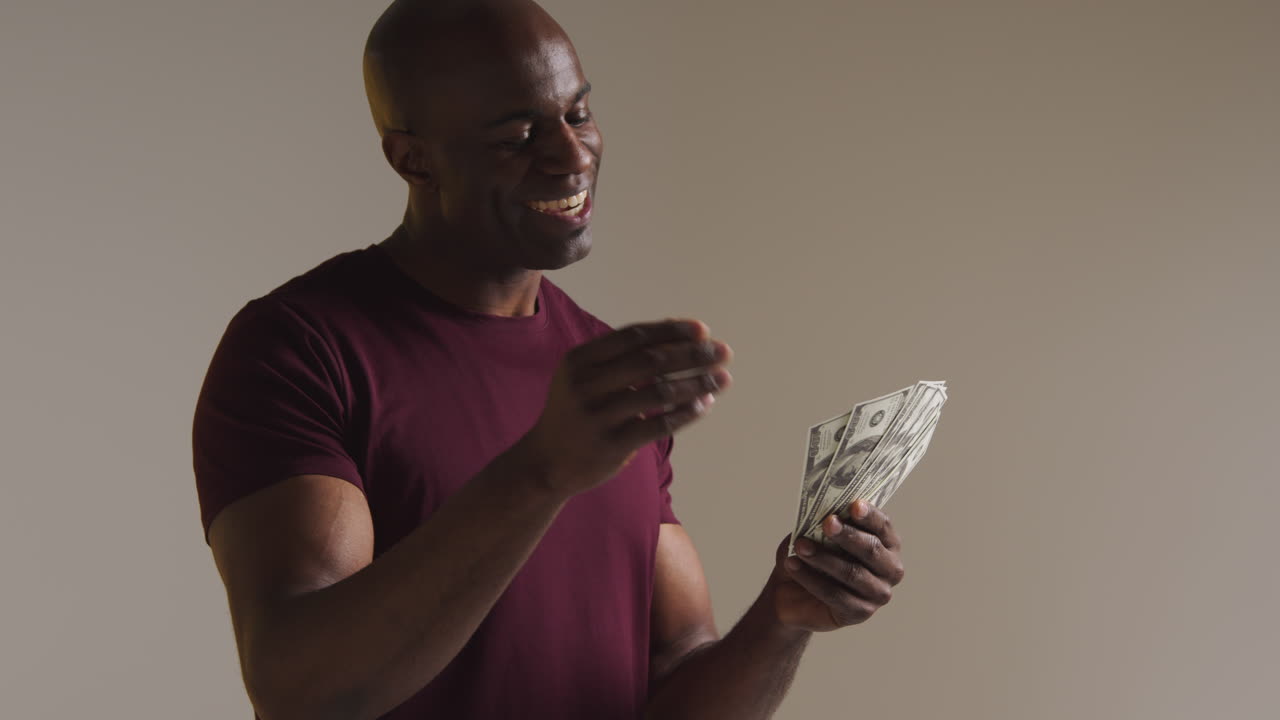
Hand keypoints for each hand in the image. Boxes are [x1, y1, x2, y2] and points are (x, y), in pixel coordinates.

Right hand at [518, 319, 732, 498]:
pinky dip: (686, 412)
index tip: (703, 330)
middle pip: (650, 361)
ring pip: (659, 392)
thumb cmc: (577, 412)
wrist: (545, 463)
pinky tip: (706, 403)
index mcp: (579, 360)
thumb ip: (625, 357)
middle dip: (692, 354)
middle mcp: (584, 384)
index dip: (671, 331)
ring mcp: (596, 416)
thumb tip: (681, 333)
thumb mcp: (586, 377)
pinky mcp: (610, 445)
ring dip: (697, 383)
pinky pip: (658, 424)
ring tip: (723, 378)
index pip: (634, 336)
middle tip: (724, 351)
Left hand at [771, 500, 904, 631]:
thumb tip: (827, 514)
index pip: (883, 526)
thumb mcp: (815, 533)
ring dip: (824, 557)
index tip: (854, 504)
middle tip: (827, 522)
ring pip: (852, 573)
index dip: (869, 515)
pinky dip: (811, 578)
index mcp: (887, 543)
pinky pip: (835, 595)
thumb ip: (825, 523)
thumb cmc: (812, 553)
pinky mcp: (860, 613)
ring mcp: (878, 594)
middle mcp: (890, 569)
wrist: (791, 591)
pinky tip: (792, 564)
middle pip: (872, 550)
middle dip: (848, 535)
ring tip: (800, 545)